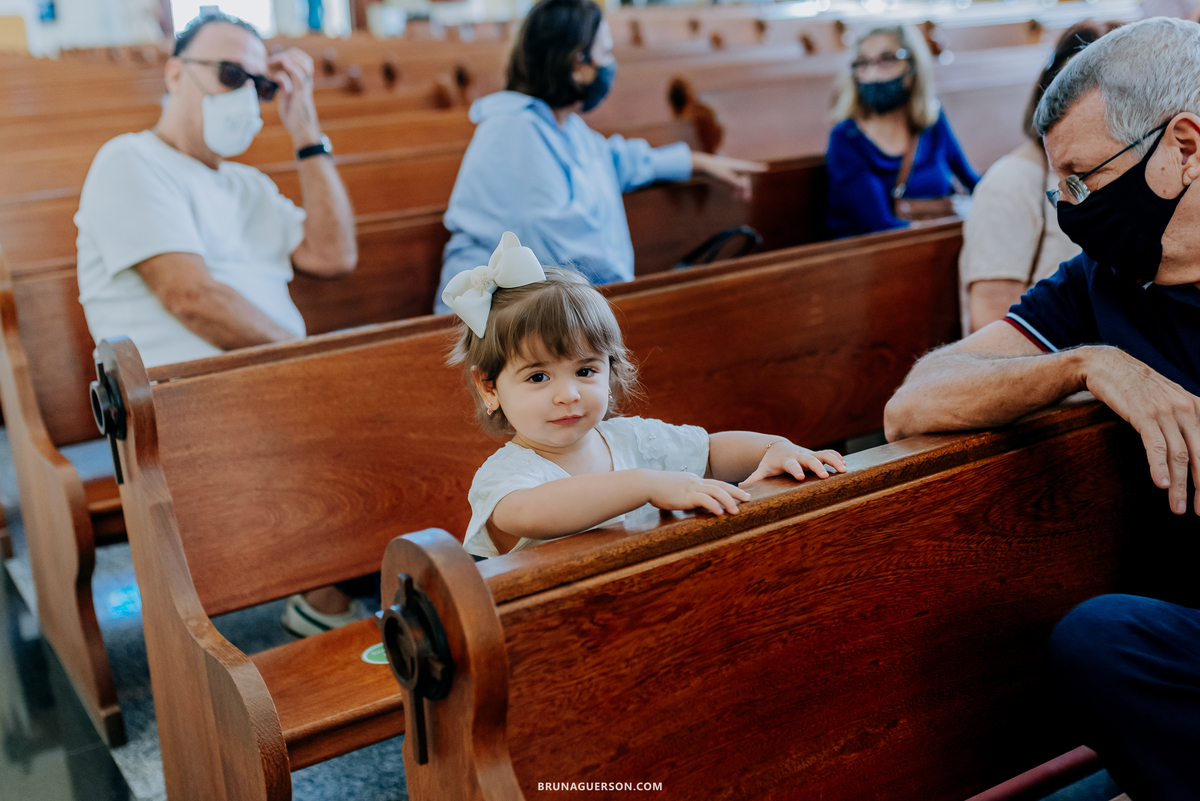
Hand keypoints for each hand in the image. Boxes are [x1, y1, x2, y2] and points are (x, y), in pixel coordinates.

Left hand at [269, 48, 320, 148]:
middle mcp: (306, 83)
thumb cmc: (295, 119)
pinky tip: (276, 73)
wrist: (303, 132)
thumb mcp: (286, 100)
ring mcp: (304, 88)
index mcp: (302, 84)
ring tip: (273, 64)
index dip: (288, 57)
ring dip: (286, 59)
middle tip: (271, 62)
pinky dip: (288, 68)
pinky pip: (298, 75)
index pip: (301, 62)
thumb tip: (279, 78)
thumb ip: (283, 89)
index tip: (273, 63)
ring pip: (303, 63)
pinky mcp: (301, 94)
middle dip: (286, 55)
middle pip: (304, 59)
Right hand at [645, 471, 750, 515]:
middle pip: (721, 485)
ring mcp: (691, 487)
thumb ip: (684, 494)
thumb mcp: (674, 488)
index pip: (715, 483)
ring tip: (737, 511)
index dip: (728, 488)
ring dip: (729, 501)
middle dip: (736, 492)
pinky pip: (703, 500)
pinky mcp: (686, 495)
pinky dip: (713, 505)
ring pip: (716, 492)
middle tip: (748, 498)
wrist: (647, 483)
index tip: (739, 493)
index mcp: (694, 480)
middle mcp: (696, 481)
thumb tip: (689, 502)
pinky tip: (719, 513)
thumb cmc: (657, 488)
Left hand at [691, 152, 767, 200]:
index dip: (758, 168)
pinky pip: (731, 184)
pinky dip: (734, 190)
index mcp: (736, 166)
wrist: (700, 167)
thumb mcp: (725, 178)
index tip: (766, 167)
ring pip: (738, 182)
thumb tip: (743, 186)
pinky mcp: (723, 176)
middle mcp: (734, 168)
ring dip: (740, 190)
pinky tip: (733, 197)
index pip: (750, 168)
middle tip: (747, 199)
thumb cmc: (713, 170)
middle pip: (744, 178)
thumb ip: (735, 182)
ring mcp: (728, 172)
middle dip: (746, 188)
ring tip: (742, 199)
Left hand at [740, 441, 845, 485]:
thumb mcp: (762, 469)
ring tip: (844, 469)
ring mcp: (810, 454)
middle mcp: (800, 456)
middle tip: (826, 476)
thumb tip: (740, 487)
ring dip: (834, 460)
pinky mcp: (817, 454)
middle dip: (818, 466)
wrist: (778, 447)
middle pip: (810, 459)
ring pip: (824, 454)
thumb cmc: (771, 462)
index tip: (800, 476)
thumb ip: (754, 478)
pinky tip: (845, 465)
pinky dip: (837, 457)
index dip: (795, 470)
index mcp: (787, 460)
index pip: (791, 465)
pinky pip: (829, 453)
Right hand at [1082, 346, 1199, 514]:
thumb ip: (1182, 421)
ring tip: (1177, 507)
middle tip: (1199, 510)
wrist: (1107, 365)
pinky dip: (1159, 467)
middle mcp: (1187, 409)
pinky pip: (1156, 446)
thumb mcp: (1167, 401)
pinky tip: (1161, 484)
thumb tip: (1187, 451)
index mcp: (1196, 408)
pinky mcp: (1144, 414)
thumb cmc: (1135, 387)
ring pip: (1179, 455)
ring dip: (1180, 485)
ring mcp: (1166, 411)